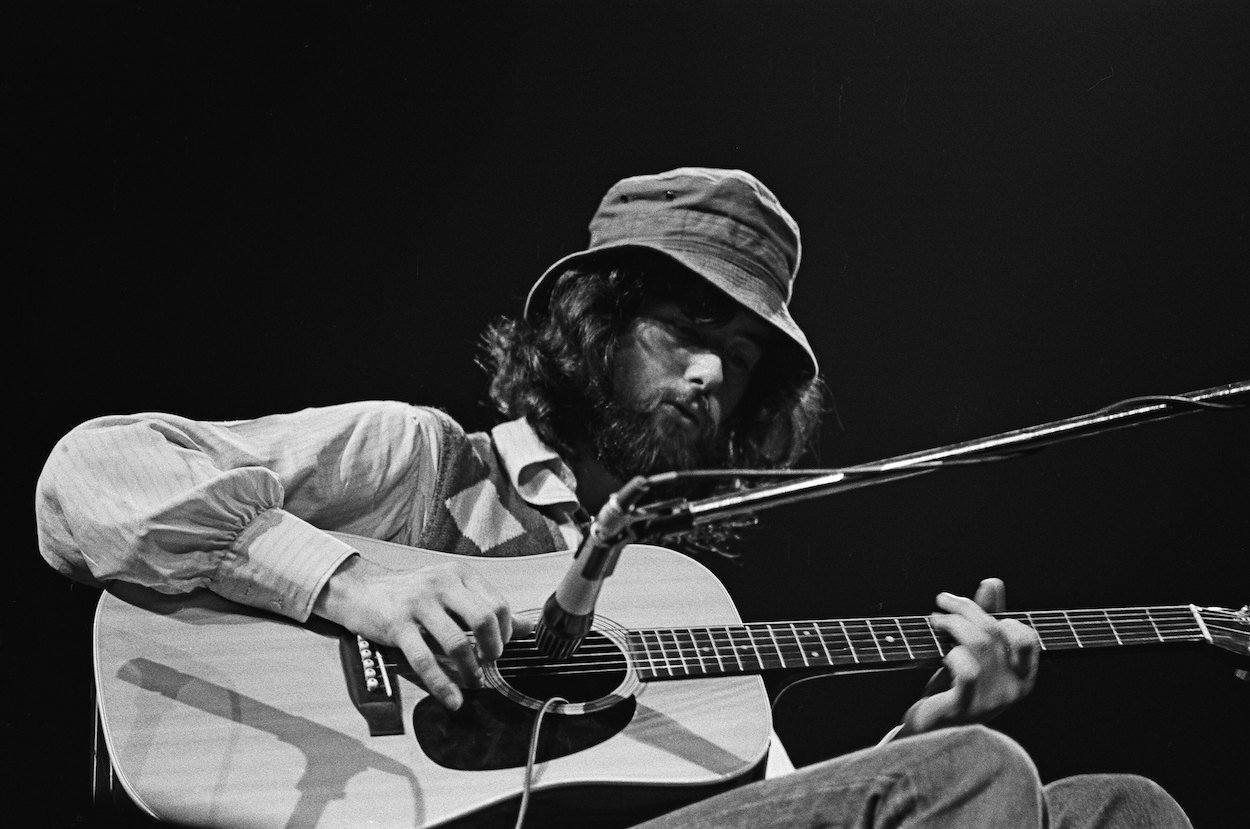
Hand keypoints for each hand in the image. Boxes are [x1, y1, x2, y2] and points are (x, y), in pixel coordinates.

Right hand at [313, 554, 532, 709]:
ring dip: (470, 671)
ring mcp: (419, 604)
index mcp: (459, 574)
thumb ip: (485, 607)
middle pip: (484, 619)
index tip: (499, 649)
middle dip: (493, 650)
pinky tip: (451, 699)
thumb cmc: (409, 594)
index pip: (498, 604)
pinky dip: (442, 685)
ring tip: (472, 683)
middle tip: (489, 664)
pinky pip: (425, 660)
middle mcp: (442, 584)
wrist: (360, 590)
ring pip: (456, 642)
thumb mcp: (450, 592)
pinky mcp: (397, 626)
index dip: (505, 633)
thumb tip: (527, 627)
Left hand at [899, 578, 1039, 735]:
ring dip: (953, 622)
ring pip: (980, 643)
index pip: (1026, 637)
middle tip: (942, 601)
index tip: (973, 610)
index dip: (1000, 616)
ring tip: (935, 620)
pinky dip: (953, 653)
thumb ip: (986, 619)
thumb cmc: (954, 690)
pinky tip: (942, 653)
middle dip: (966, 608)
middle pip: (995, 632)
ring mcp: (991, 700)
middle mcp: (1013, 690)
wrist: (930, 732)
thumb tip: (993, 582)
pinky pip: (967, 670)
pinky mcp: (965, 707)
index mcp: (1022, 678)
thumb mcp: (974, 655)